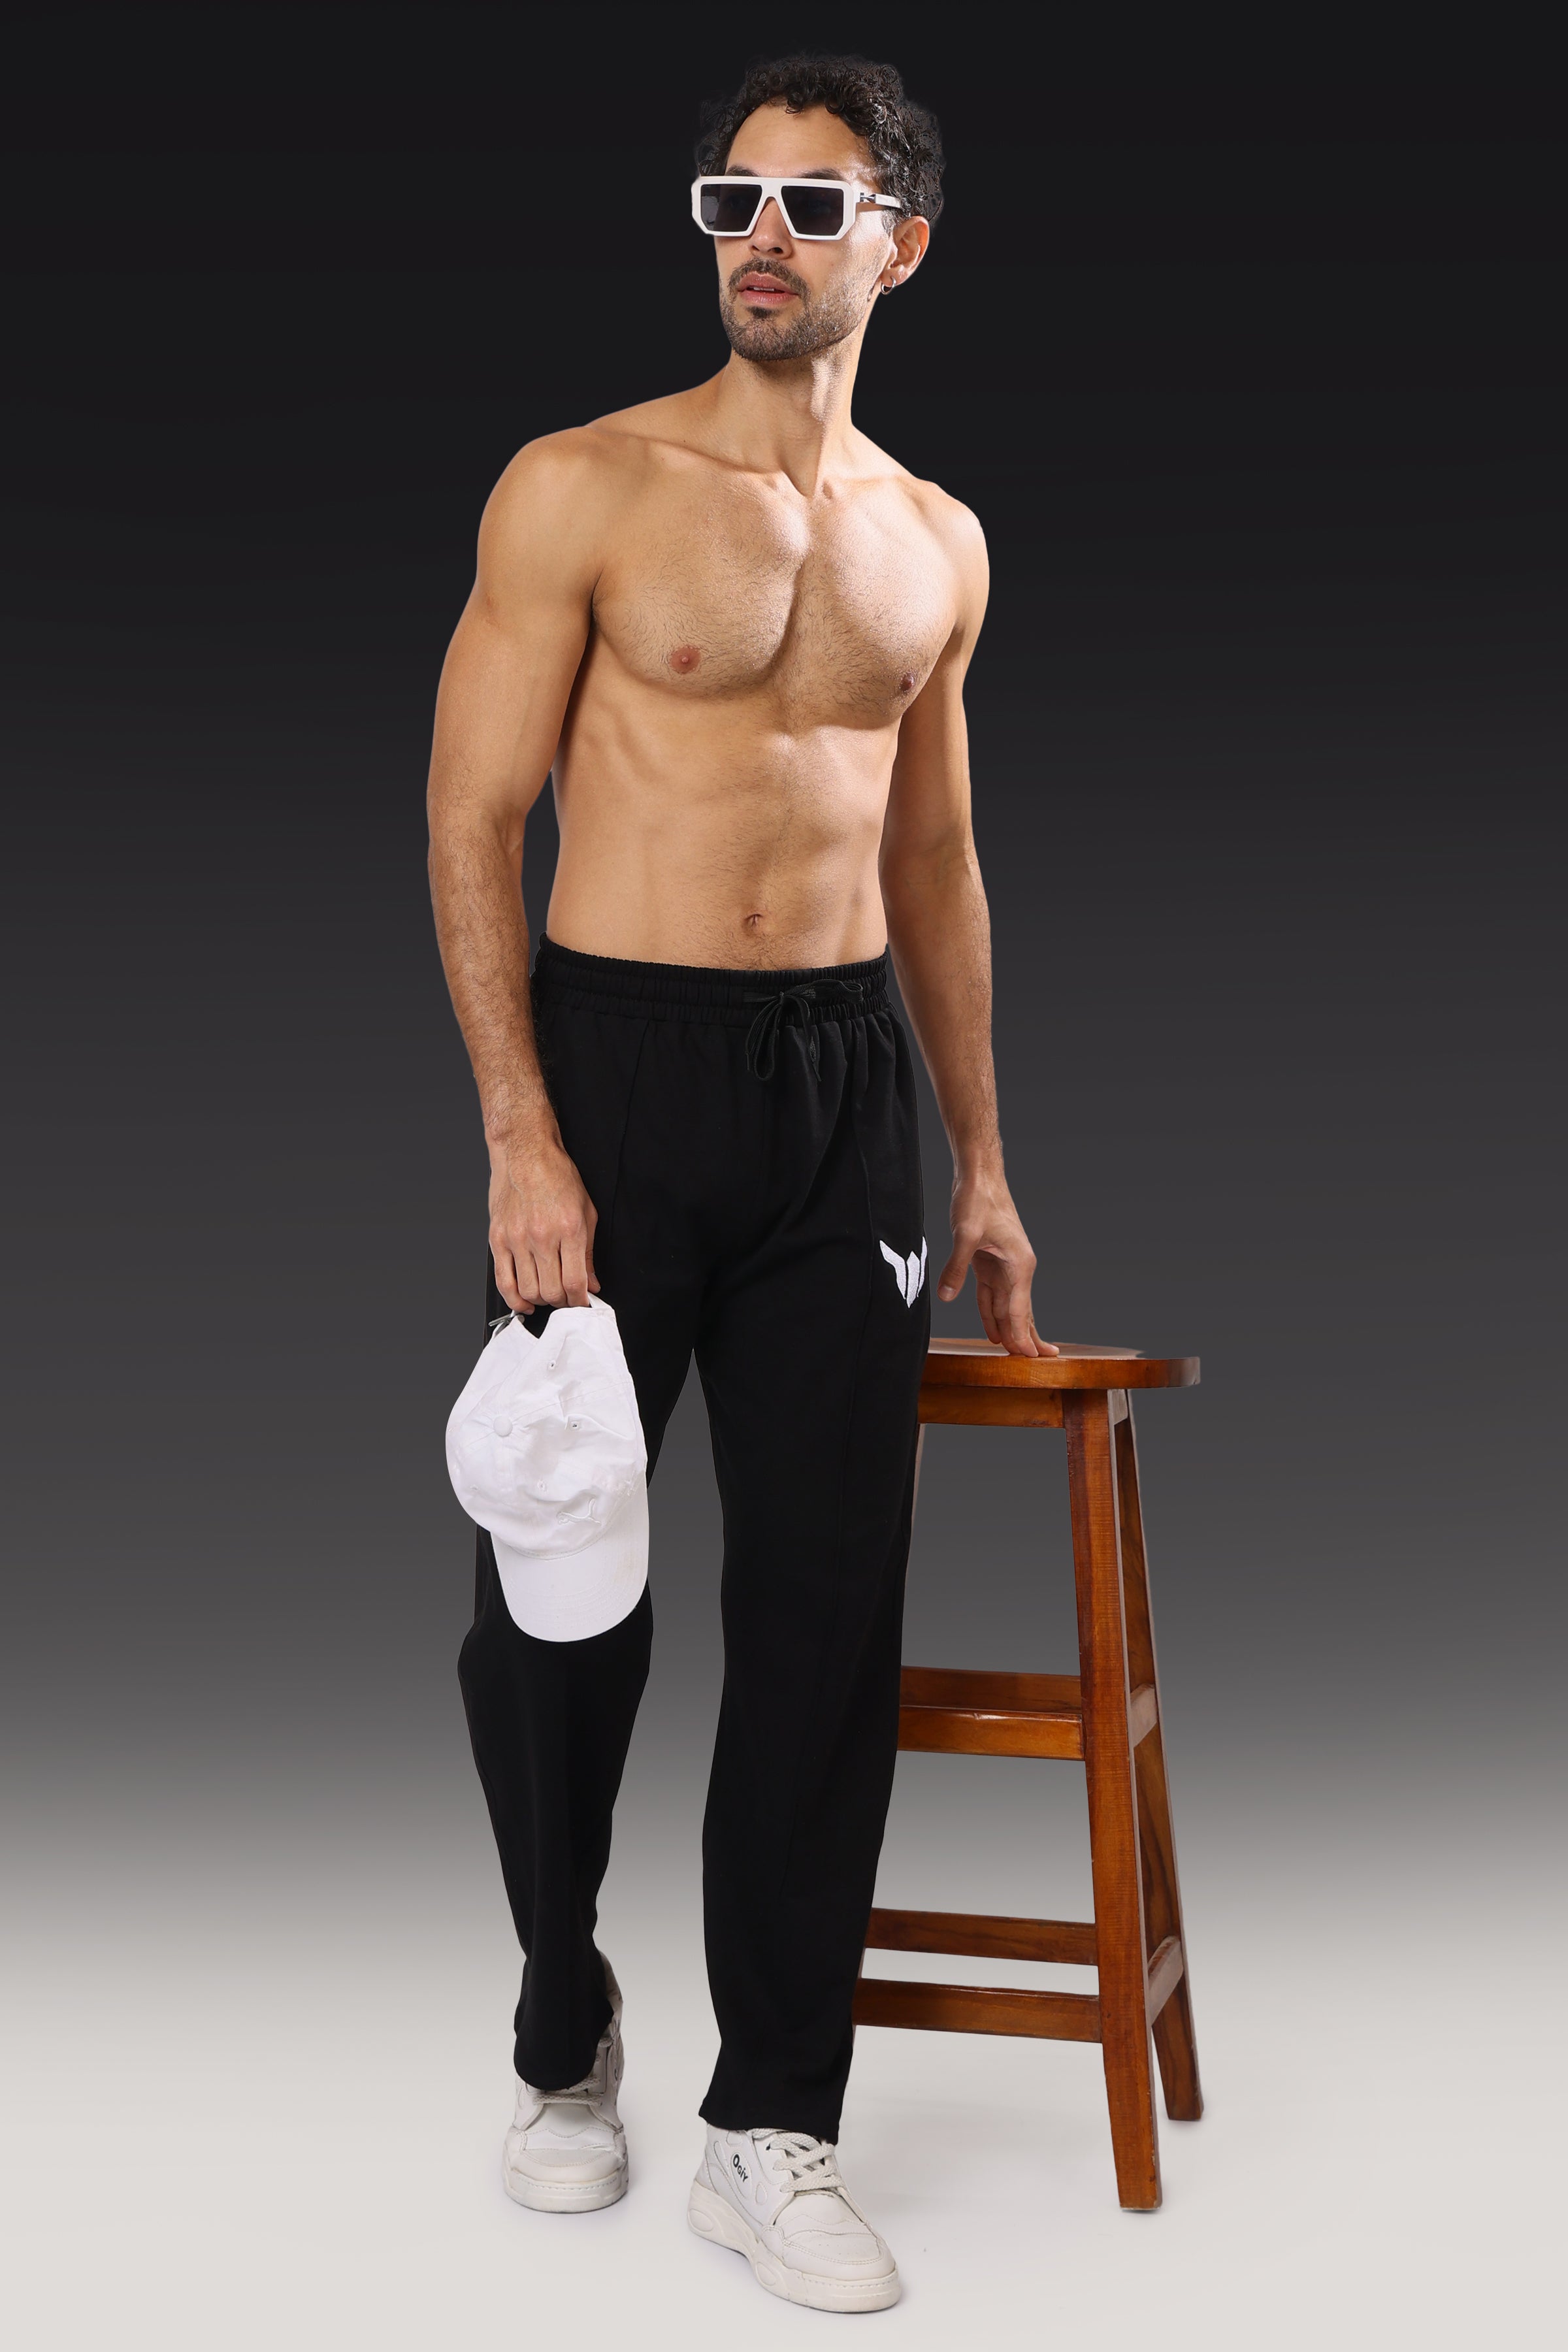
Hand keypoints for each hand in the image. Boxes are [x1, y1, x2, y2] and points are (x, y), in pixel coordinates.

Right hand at [488, 1136, 599, 1310]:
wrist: (525, 1153)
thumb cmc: (557, 1177)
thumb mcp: (586, 1211)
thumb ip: (589, 1252)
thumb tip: (592, 1284)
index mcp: (569, 1229)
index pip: (574, 1282)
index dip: (580, 1301)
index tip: (582, 1302)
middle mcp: (541, 1237)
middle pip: (551, 1291)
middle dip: (563, 1303)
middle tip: (567, 1299)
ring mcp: (516, 1239)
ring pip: (528, 1290)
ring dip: (541, 1301)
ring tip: (548, 1296)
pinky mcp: (497, 1239)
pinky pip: (503, 1281)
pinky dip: (514, 1300)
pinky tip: (525, 1303)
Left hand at [937, 1172, 1055, 1356]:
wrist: (980, 1176)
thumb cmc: (979, 1199)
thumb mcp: (965, 1233)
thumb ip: (956, 1267)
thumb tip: (947, 1296)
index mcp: (1020, 1265)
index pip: (1020, 1309)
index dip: (1022, 1336)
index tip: (1028, 1359)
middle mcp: (1018, 1268)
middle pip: (1021, 1311)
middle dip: (1026, 1337)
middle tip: (1038, 1364)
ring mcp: (1005, 1266)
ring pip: (1008, 1306)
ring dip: (1009, 1329)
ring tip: (1015, 1355)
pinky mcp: (990, 1262)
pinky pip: (992, 1295)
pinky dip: (992, 1313)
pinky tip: (993, 1331)